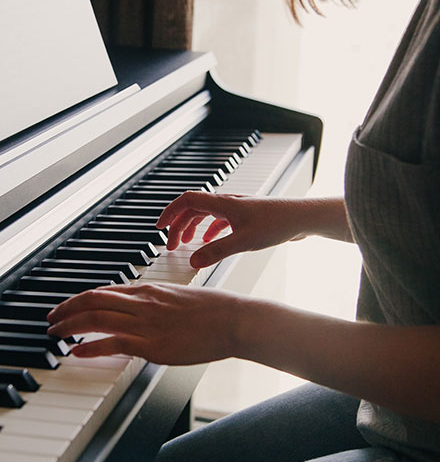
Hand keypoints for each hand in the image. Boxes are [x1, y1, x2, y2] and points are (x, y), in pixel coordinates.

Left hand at [47, 283, 246, 364]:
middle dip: (66, 310)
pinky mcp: (152, 344)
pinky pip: (112, 342)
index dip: (79, 299)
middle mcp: (142, 302)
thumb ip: (155, 303)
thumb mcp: (179, 297)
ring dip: (70, 325)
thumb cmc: (213, 309)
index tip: (66, 307)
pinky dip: (90, 346)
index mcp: (148, 290)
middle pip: (92, 301)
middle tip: (51, 319)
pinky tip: (76, 351)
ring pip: (96, 318)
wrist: (233, 320)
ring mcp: (145, 323)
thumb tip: (139, 310)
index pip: (103, 291)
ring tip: (55, 333)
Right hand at [156, 192, 306, 267]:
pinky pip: (218, 220)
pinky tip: (210, 242)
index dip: (170, 213)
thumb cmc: (279, 223)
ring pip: (204, 214)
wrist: (303, 218)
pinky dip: (208, 230)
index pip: (186, 201)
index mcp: (222, 203)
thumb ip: (216, 251)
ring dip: (191, 228)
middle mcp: (226, 202)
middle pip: (192, 209)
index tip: (159, 227)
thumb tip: (193, 260)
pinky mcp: (244, 216)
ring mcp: (235, 209)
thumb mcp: (244, 241)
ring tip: (184, 244)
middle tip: (170, 245)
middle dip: (178, 226)